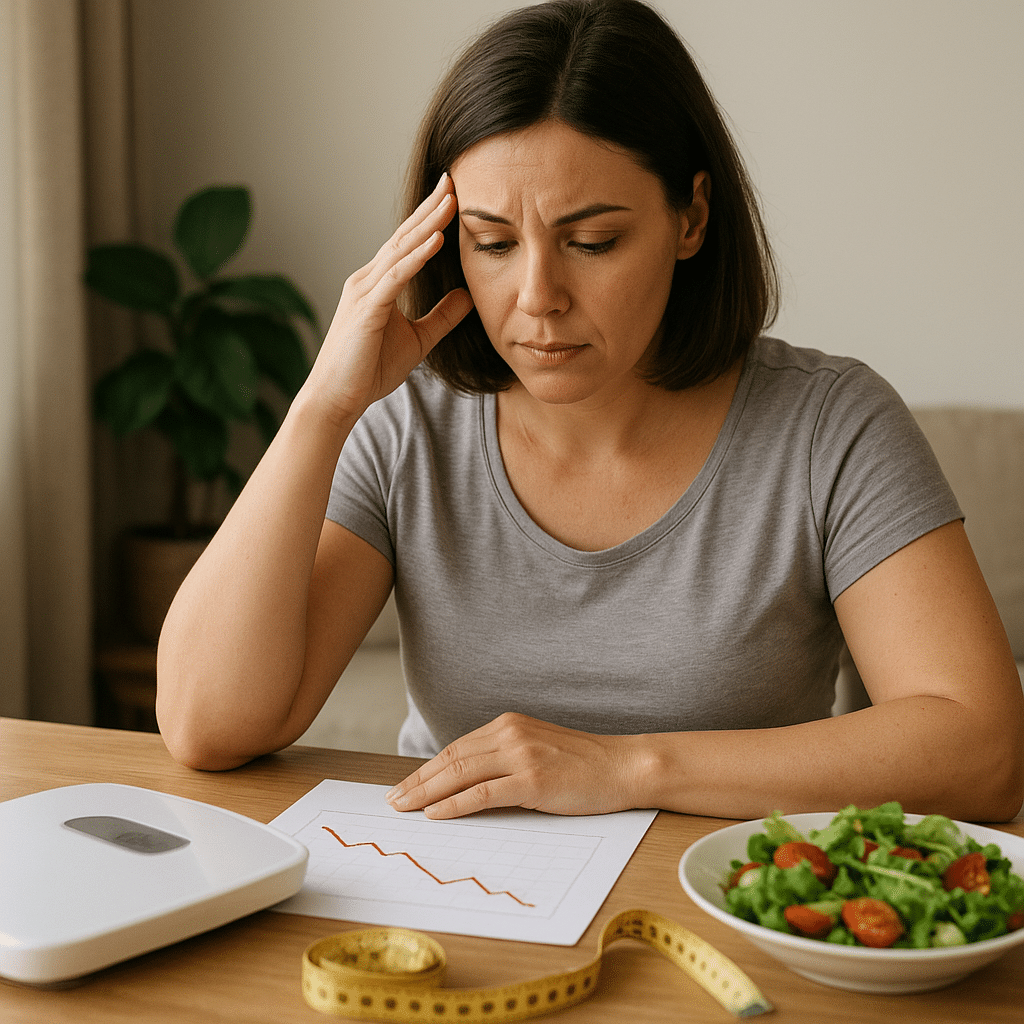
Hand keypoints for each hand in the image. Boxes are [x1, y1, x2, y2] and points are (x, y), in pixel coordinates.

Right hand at [305, 173, 473, 422]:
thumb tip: (468, 296)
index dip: (430, 218)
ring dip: (427, 223)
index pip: (407, 243)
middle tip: (453, 179)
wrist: (337, 398)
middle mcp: (368, 280)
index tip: (452, 195)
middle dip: (430, 208)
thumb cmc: (369, 371)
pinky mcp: (366, 309)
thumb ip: (441, 316)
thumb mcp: (418, 340)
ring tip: (451, 200)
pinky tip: (437, 240)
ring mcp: (364, 292)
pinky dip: (417, 257)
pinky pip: (396, 276)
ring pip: (401, 249)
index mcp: (378, 285)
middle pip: (404, 236)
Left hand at [385, 712, 647, 817]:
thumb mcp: (537, 751)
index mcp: (508, 725)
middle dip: (417, 781)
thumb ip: (504, 759)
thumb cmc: (582, 765)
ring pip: (460, 774)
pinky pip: (482, 793)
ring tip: (405, 808)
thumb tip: (464, 783)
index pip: (456, 748)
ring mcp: (521, 755)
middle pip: (451, 759)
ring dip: (426, 792)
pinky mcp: (532, 779)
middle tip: (393, 800)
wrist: (623, 767)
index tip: (405, 786)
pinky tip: (436, 814)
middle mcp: (510, 733)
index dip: (425, 769)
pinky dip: (454, 804)